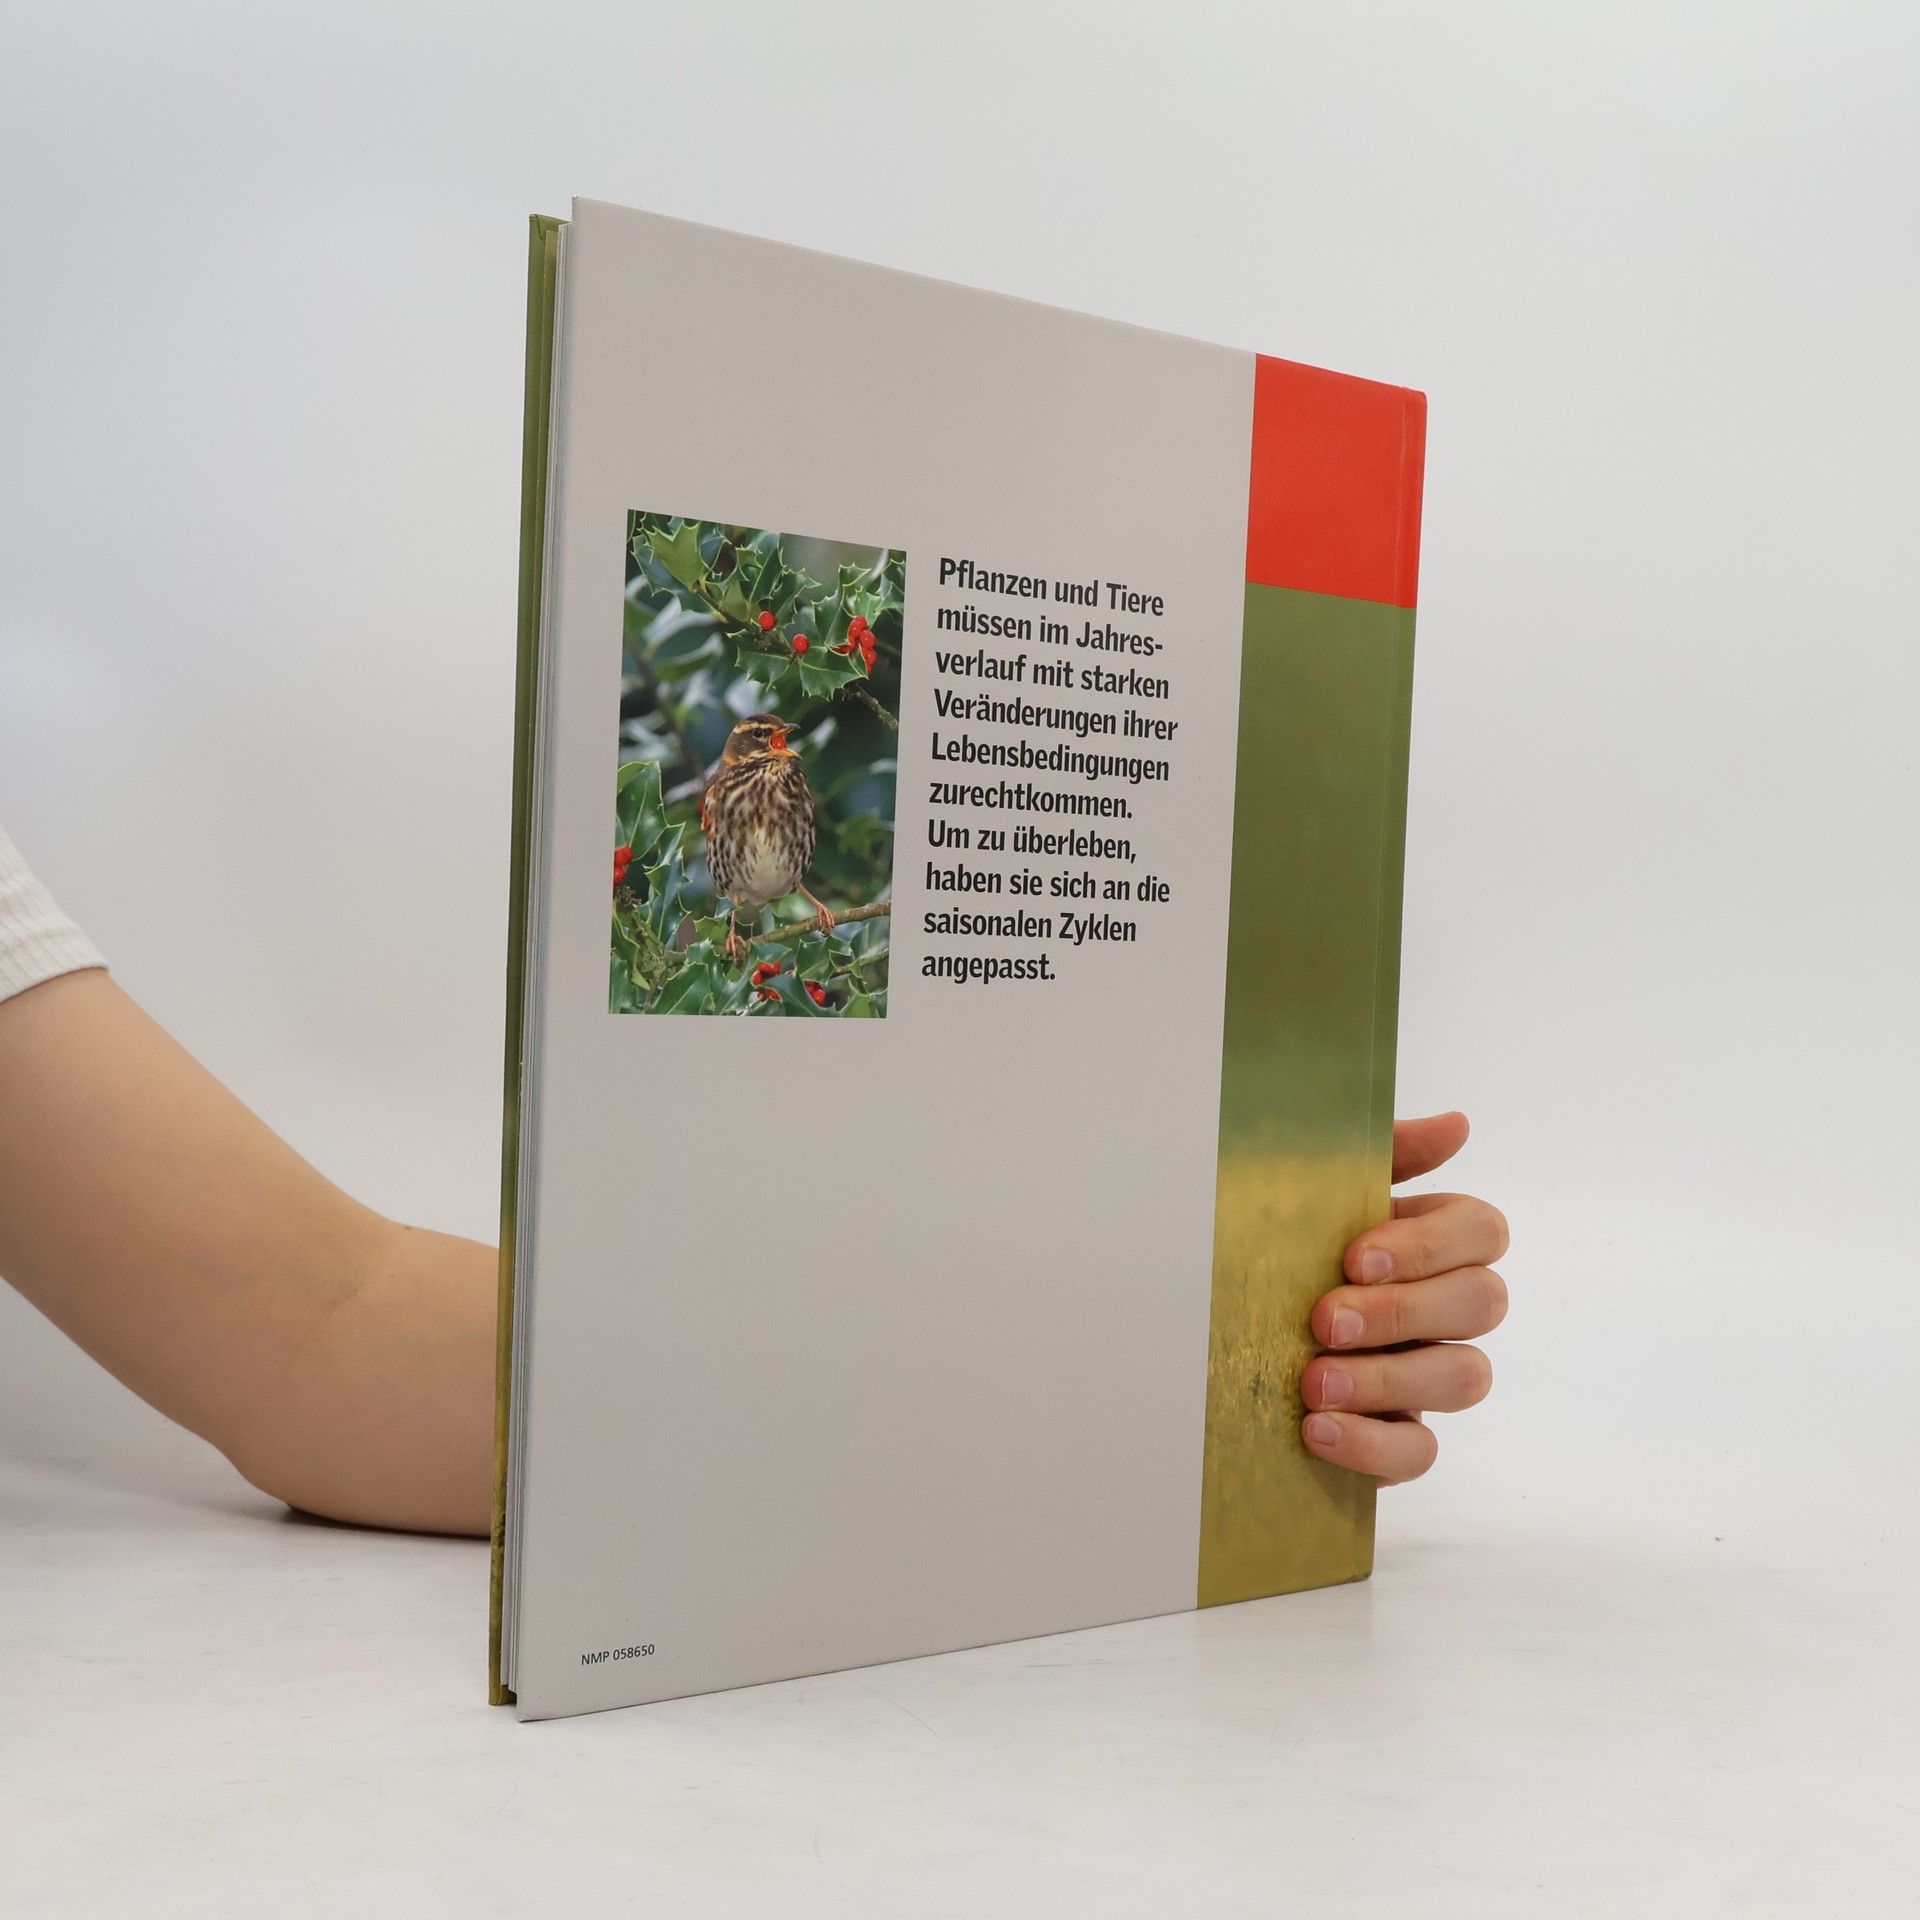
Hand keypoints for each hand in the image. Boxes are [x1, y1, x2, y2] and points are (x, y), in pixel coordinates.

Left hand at [1300, 1111, 1507, 1483]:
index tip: (1354, 1256)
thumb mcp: (1312, 1193)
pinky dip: (1372, 1444)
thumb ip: (1384, 1155)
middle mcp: (1443, 1307)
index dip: (1431, 1245)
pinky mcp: (1400, 1438)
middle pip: (1482, 1303)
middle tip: (1324, 1320)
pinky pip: (1422, 1452)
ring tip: (1313, 1381)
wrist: (1211, 1339)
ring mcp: (1428, 1376)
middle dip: (1403, 1311)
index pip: (1483, 1231)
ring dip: (1388, 1380)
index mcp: (1430, 1240)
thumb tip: (1456, 1124)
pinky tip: (1316, 1429)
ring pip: (1465, 1378)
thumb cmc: (1276, 1250)